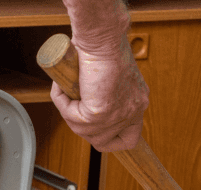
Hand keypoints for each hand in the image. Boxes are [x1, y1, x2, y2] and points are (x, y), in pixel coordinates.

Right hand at [51, 31, 148, 151]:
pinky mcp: (99, 113)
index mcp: (138, 102)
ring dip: (69, 114)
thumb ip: (105, 94)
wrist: (102, 38)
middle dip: (82, 127)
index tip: (97, 130)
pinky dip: (62, 103)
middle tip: (72, 106)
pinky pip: (72, 117)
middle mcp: (132, 111)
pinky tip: (63, 88)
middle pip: (102, 141)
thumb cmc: (105, 47)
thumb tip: (86, 104)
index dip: (111, 140)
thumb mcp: (112, 77)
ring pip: (83, 131)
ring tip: (66, 92)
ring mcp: (116, 115)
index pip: (129, 139)